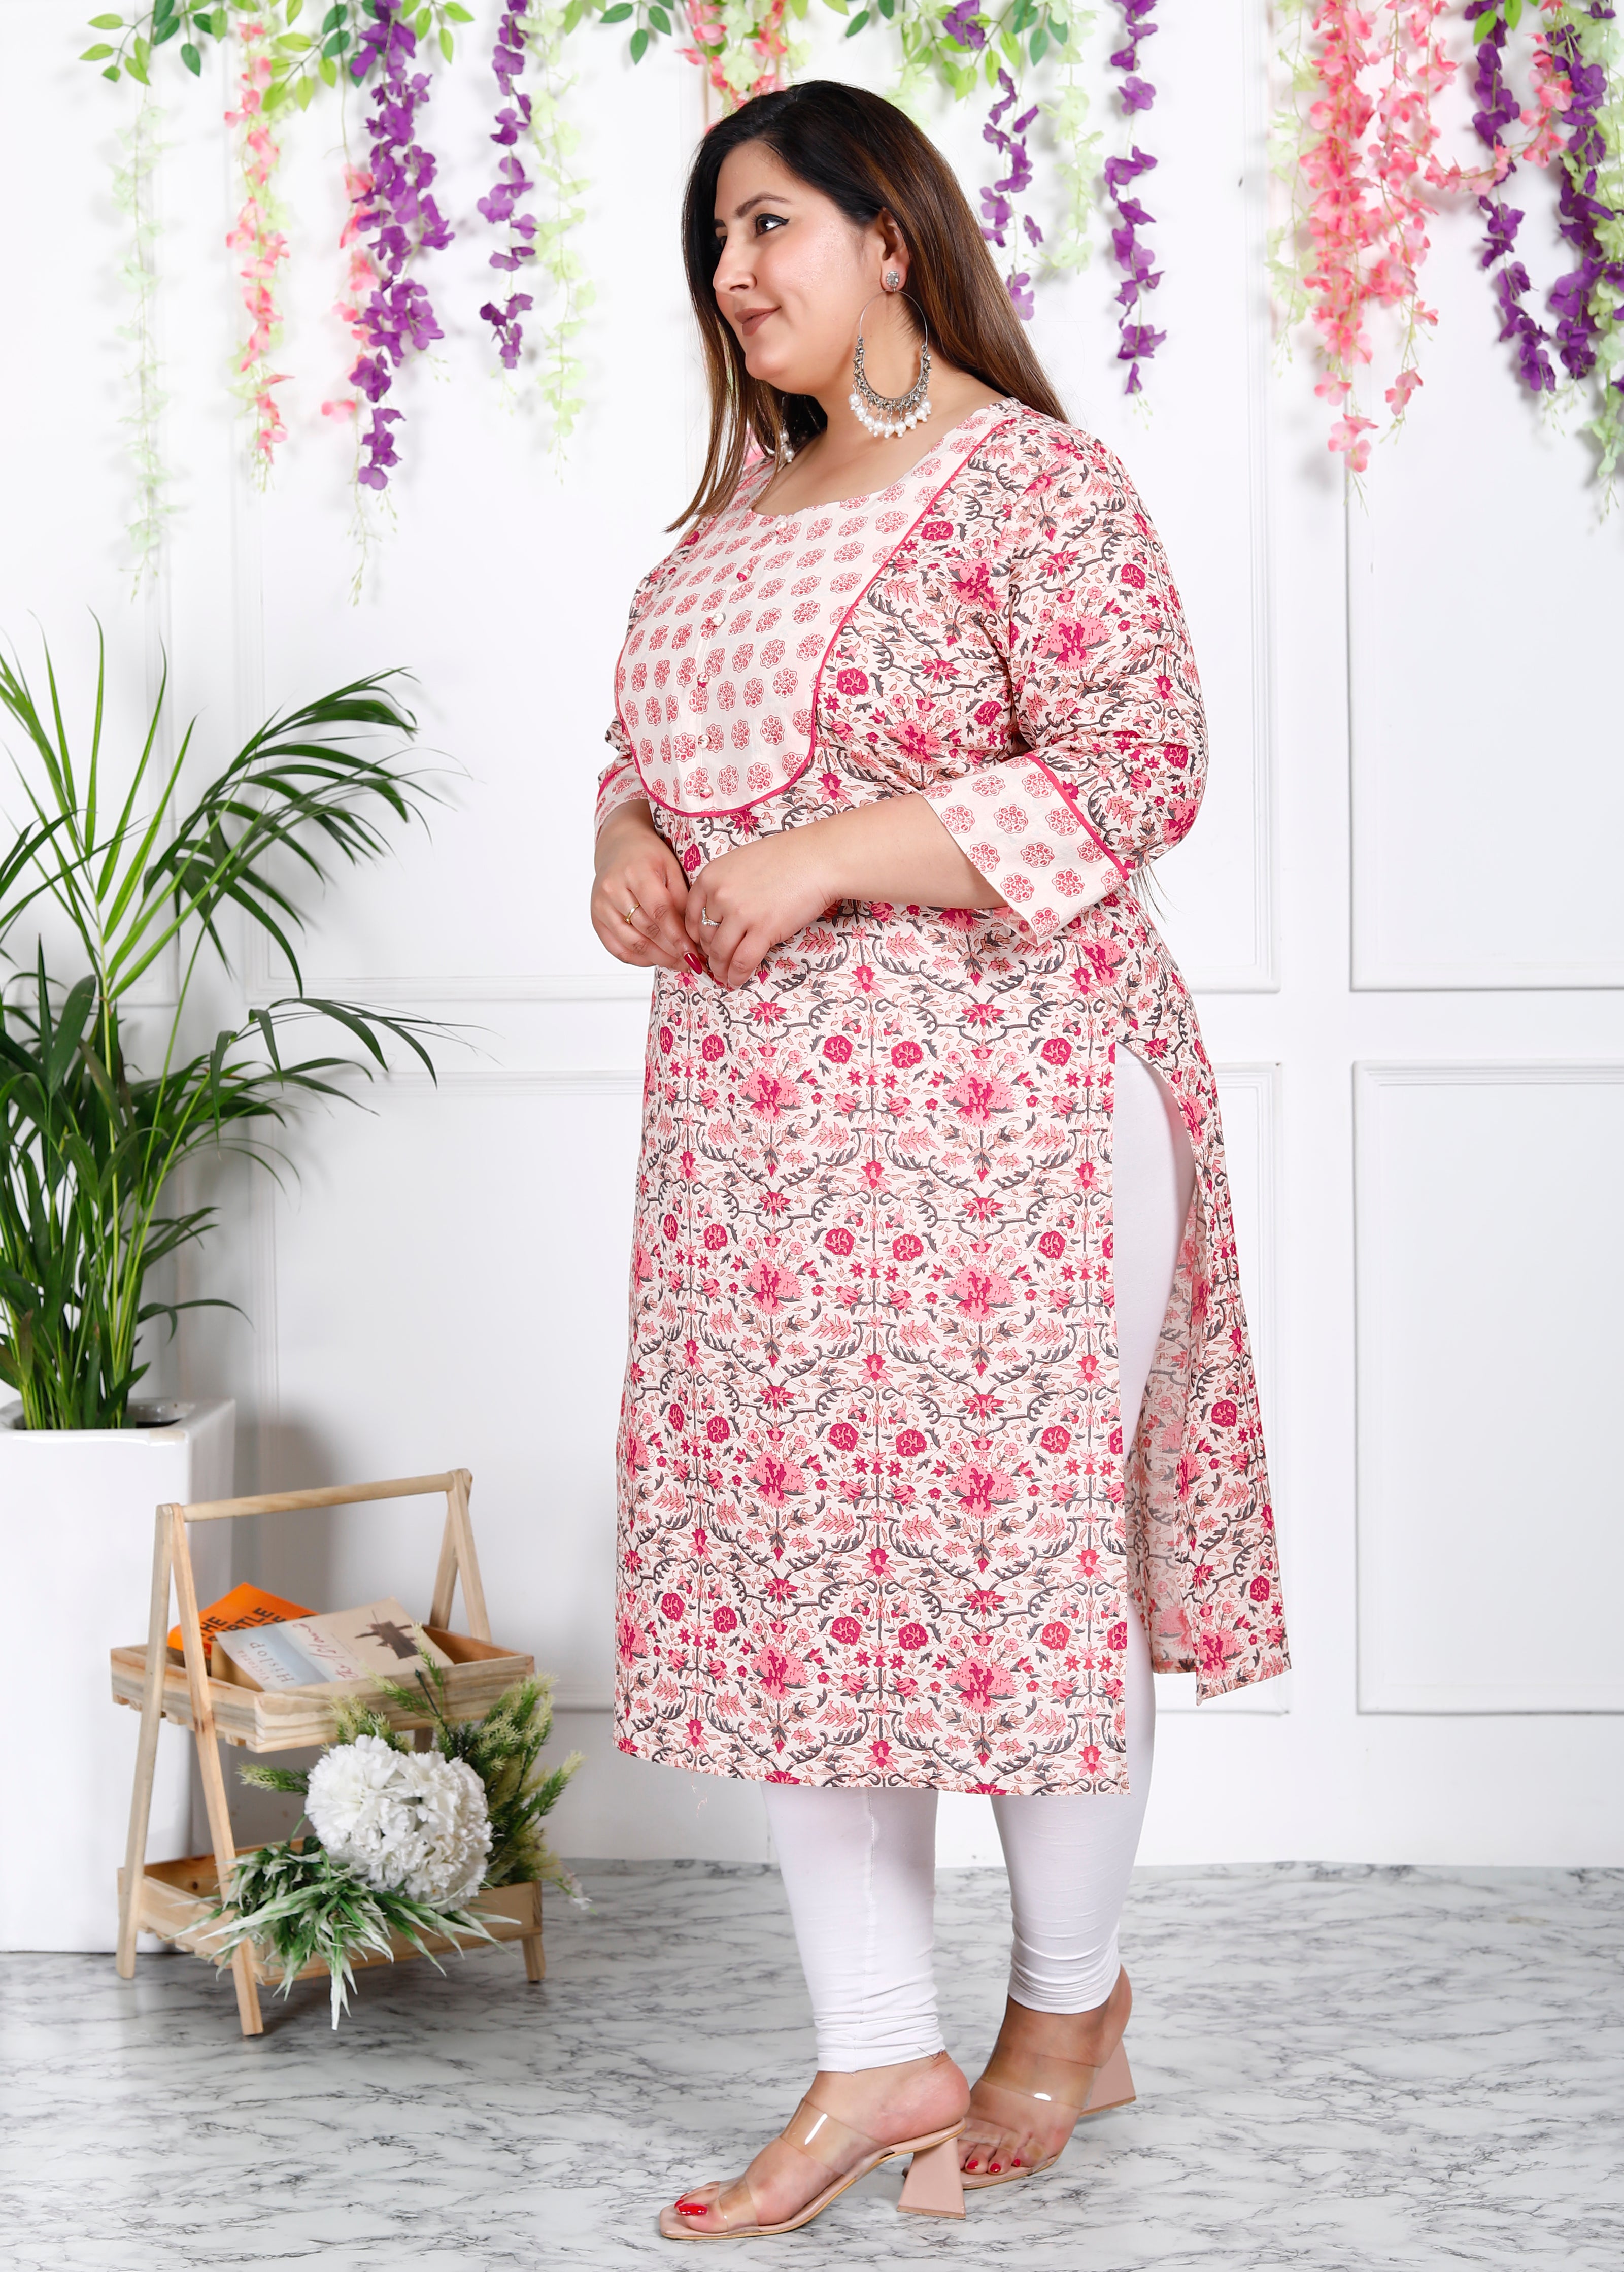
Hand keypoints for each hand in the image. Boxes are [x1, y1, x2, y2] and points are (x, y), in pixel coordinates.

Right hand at [591, 803, 692, 971]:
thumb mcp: (671, 868)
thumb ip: (680, 900)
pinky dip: (639, 959)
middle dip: (672, 951)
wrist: (618, 845)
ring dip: (659, 959)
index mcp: (636, 872)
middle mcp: (613, 889)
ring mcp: (602, 906)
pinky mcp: (596, 919)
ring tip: (679, 963)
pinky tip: (657, 959)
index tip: (694, 953)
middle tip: (692, 962)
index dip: (678, 937)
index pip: (660, 912)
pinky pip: (617, 949)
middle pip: (646, 931)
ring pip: (632, 944)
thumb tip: (692, 935)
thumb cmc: (648, 855)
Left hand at [685, 828, 840, 988]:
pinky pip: (742, 961)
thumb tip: (720, 913)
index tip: (703, 944)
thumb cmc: (787, 858)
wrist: (819, 859)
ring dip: (721, 968)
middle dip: (709, 953)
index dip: (696, 935)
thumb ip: (725, 885)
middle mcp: (720, 895)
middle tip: (716, 962)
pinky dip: (737, 975)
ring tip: (725, 976)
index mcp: (711, 876)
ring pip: (720, 952)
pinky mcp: (763, 930)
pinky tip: (737, 980)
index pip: (690, 915)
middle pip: (704, 935)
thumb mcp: (741, 863)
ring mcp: (740, 914)